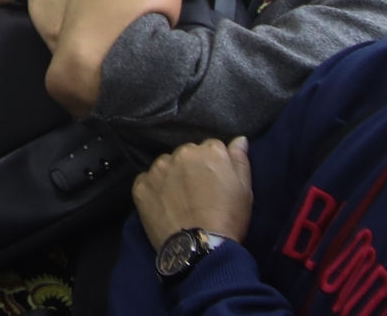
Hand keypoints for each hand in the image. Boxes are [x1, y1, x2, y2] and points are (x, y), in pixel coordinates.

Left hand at [133, 138, 252, 245]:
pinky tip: (164, 206)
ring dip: (171, 177)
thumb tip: (239, 139)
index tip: (214, 182)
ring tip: (179, 200)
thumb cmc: (229, 218)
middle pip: (186, 154)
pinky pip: (147, 181)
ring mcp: (158, 169)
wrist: (201, 247)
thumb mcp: (244, 189)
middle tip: (197, 192)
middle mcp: (181, 153)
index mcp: (209, 151)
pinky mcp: (141, 185)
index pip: (211, 148)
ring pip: (165, 166)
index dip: (213, 166)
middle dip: (191, 168)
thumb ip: (240, 159)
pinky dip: (154, 190)